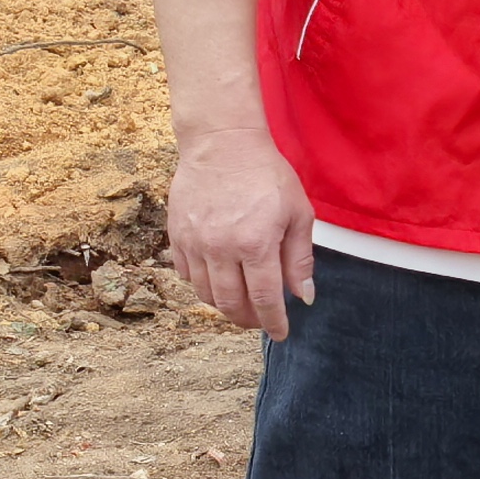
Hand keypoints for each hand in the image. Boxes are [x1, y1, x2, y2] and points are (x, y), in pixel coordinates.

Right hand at [169, 123, 316, 336]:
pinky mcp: (176, 236)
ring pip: (205, 294)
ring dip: (224, 306)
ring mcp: (193, 243)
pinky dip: (202, 285)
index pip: (265, 299)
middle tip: (260, 321)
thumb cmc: (267, 175)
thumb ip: (299, 259)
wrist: (222, 144)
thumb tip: (303, 297)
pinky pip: (185, 275)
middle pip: (230, 303)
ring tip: (241, 304)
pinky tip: (218, 281)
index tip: (281, 334)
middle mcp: (220, 249)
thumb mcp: (297, 214)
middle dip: (248, 319)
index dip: (273, 322)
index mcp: (255, 244)